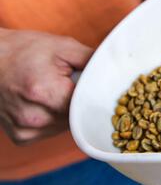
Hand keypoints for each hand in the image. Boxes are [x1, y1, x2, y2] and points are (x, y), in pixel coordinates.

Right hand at [0, 29, 92, 144]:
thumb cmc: (24, 50)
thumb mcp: (62, 47)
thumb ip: (91, 60)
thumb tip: (115, 70)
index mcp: (45, 92)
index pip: (86, 103)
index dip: (94, 94)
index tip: (95, 86)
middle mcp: (34, 117)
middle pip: (78, 118)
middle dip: (80, 103)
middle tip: (71, 85)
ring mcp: (26, 130)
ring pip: (67, 127)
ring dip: (68, 113)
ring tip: (55, 92)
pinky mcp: (21, 138)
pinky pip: (51, 133)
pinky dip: (54, 120)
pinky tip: (45, 104)